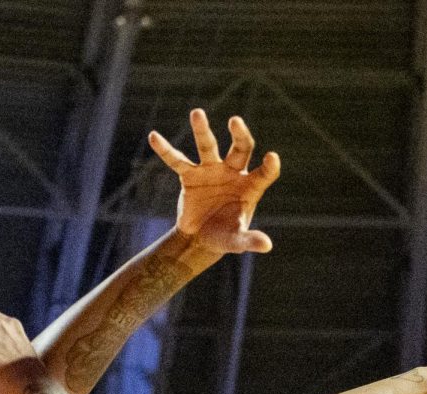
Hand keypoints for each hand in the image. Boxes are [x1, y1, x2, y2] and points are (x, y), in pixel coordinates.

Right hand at [148, 109, 279, 255]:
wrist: (200, 238)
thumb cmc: (225, 237)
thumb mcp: (237, 241)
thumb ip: (250, 240)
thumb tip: (267, 246)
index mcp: (251, 187)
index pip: (265, 173)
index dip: (269, 166)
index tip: (272, 157)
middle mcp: (233, 173)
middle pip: (240, 149)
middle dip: (239, 135)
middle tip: (235, 121)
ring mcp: (211, 171)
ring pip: (208, 147)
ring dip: (203, 131)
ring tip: (197, 113)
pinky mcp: (190, 175)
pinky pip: (177, 161)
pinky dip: (166, 150)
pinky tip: (154, 137)